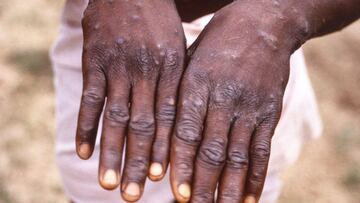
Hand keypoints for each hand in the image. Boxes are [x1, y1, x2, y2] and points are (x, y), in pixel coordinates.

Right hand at [75, 0, 184, 201]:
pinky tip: (83, 152)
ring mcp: (118, 66)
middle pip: (143, 125)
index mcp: (171, 70)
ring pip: (115, 117)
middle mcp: (146, 71)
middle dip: (139, 161)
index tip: (164, 179)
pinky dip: (86, 126)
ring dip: (111, 152)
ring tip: (109, 183)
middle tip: (134, 194)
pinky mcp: (94, 59)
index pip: (170, 118)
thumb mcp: (177, 48)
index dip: (166, 150)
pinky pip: (90, 98)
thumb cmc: (159, 23)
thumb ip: (176, 84)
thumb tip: (178, 123)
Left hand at [170, 1, 300, 201]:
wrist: (263, 23)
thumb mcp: (191, 59)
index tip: (176, 193)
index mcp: (197, 84)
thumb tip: (164, 136)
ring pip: (238, 156)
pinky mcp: (270, 111)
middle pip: (211, 151)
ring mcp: (250, 106)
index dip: (181, 165)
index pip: (186, 133)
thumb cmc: (218, 42)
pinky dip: (257, 177)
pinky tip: (250, 199)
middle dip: (202, 185)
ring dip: (228, 189)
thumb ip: (180, 95)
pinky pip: (263, 150)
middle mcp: (224, 98)